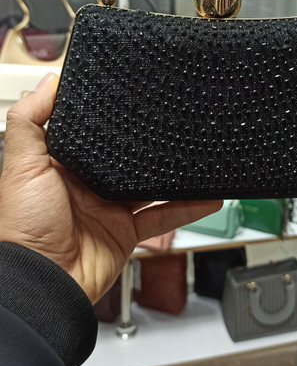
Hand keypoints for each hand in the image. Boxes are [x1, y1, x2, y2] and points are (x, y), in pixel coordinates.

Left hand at [0, 73, 221, 303]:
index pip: (88, 132)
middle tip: (171, 119)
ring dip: (173, 173)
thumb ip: (30, 121)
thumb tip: (49, 82)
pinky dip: (187, 207)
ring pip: (149, 185)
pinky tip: (206, 195)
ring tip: (196, 152)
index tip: (128, 96)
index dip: (105, 117)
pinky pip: (163, 216)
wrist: (44, 283)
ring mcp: (109, 208)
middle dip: (145, 143)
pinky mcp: (127, 232)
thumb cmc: (25, 228)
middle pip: (123, 157)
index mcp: (60, 165)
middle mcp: (86, 185)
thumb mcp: (21, 166)